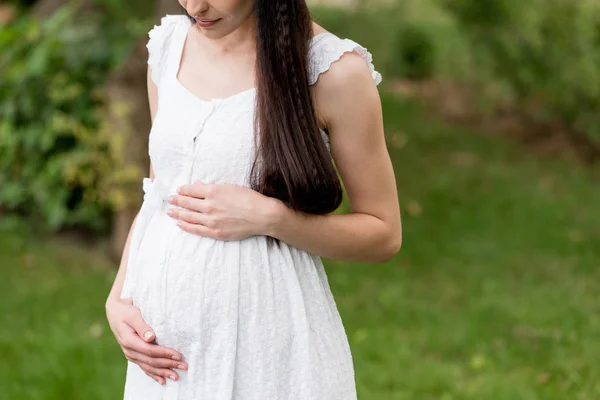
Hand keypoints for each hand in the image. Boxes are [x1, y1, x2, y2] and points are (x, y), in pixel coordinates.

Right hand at [105, 297, 187, 384]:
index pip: (150, 351)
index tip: (178, 355)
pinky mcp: (134, 355)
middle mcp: (129, 351)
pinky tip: (163, 380)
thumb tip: (151, 338)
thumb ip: (142, 326)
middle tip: (184, 366)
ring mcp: (131, 354)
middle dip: (168, 364)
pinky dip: (154, 374)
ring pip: (148, 367)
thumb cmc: (126, 312)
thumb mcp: (133, 315)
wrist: (115, 313)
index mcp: (129, 341)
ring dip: (163, 372)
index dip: (164, 354)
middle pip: (151, 361)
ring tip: (176, 376)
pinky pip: (144, 367)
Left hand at [167, 181, 281, 239]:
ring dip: (177, 213)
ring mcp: (211, 220)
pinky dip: (185, 226)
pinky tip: (179, 223)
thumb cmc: (249, 199)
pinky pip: (195, 229)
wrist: (262, 215)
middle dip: (176, 201)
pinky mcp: (215, 231)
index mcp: (213, 191)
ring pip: (188, 216)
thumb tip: (197, 185)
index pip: (191, 190)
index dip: (183, 190)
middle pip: (187, 202)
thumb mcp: (230, 187)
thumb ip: (212, 187)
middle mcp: (209, 205)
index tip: (178, 190)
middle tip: (170, 200)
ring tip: (170, 211)